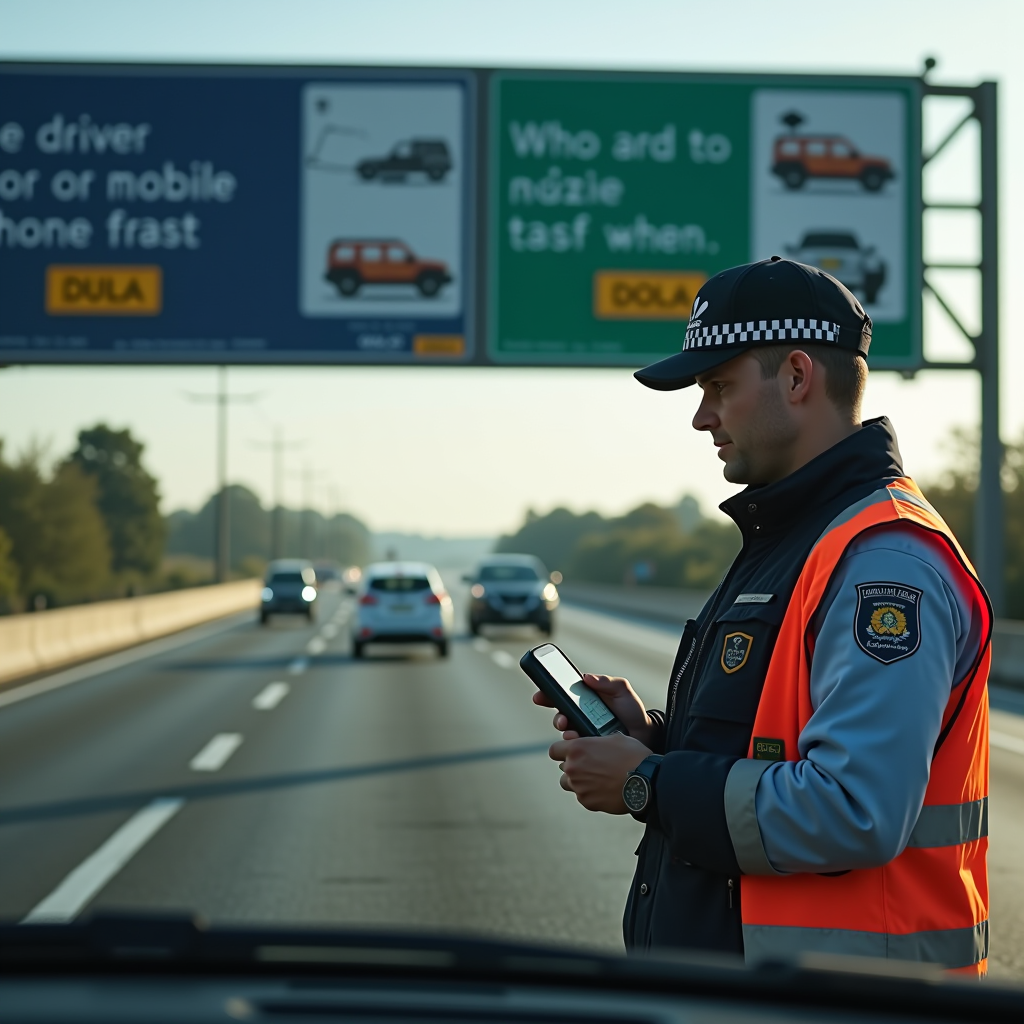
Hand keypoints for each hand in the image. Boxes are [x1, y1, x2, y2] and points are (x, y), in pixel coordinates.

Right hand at [531, 673, 656, 745]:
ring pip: (565, 733)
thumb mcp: (622, 691)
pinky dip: (574, 745)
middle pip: (559, 715)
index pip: (562, 696)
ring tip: (572, 732)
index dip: (548, 695)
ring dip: (565, 732)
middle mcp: (582, 716)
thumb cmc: (633, 712)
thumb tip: (587, 677)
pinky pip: (575, 748)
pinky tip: (580, 743)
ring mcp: (584, 733)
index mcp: (586, 701)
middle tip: (562, 719)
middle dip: (556, 716)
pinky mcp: (589, 748)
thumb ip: (607, 681)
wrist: (646, 736)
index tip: (540, 696)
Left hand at [548, 732, 652, 813]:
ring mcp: (579, 787)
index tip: (571, 752)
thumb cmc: (632, 756)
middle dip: (574, 766)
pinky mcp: (587, 802)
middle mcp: (573, 768)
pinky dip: (591, 794)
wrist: (647, 781)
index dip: (562, 751)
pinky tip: (606, 789)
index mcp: (577, 749)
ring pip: (570, 784)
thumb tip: (594, 744)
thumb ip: (596, 742)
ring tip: (597, 779)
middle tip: (591, 765)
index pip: (554, 751)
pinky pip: (583, 797)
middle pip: (563, 768)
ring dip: (579, 781)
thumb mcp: (614, 738)